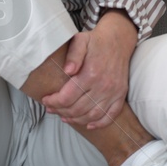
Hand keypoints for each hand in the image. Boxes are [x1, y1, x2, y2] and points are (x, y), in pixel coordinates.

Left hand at [41, 13, 136, 128]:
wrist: (118, 41)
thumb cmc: (96, 42)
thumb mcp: (80, 41)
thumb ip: (73, 55)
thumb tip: (67, 70)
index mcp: (90, 73)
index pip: (67, 97)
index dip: (54, 102)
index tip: (46, 100)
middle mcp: (103, 85)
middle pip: (77, 109)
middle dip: (61, 111)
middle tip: (52, 109)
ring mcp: (113, 92)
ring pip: (92, 115)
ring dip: (76, 119)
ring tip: (65, 116)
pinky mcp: (120, 95)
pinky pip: (111, 115)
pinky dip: (99, 123)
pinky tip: (88, 124)